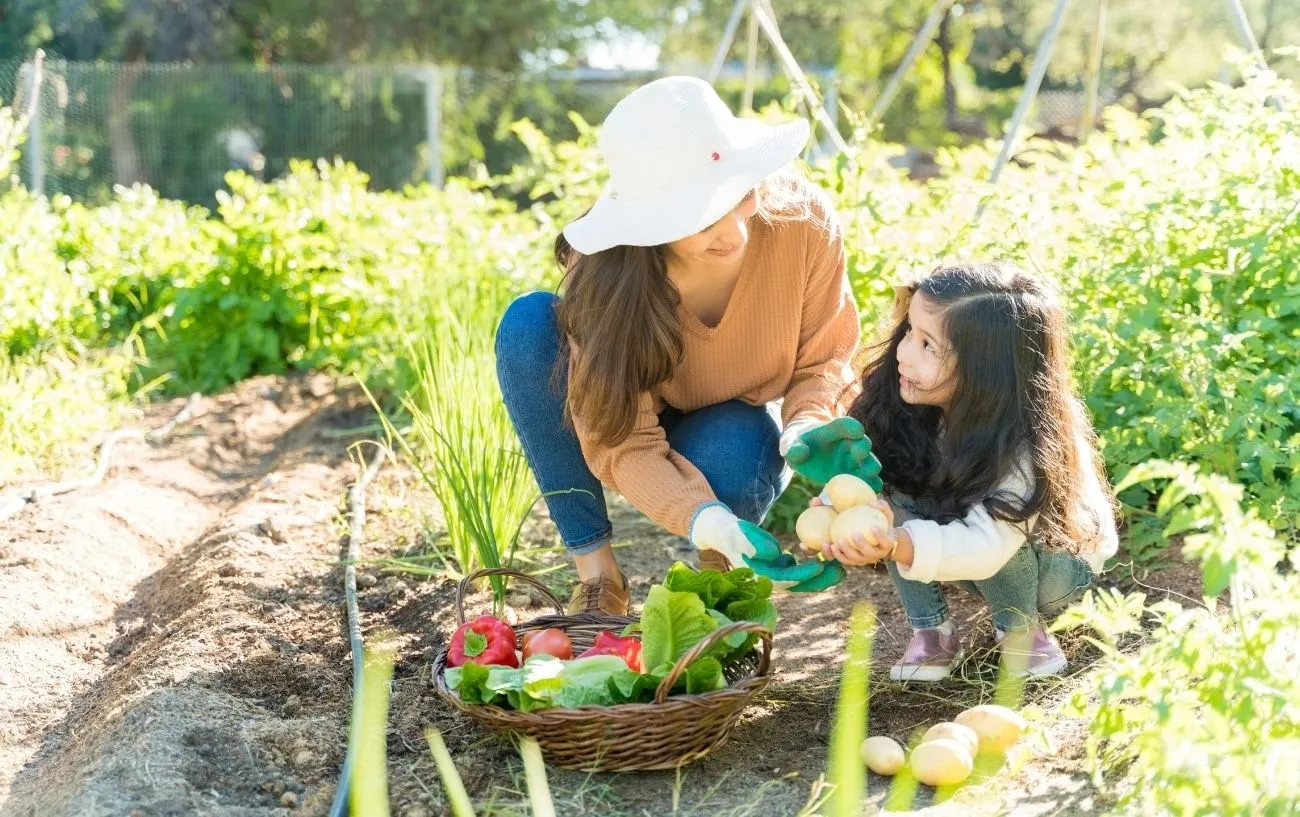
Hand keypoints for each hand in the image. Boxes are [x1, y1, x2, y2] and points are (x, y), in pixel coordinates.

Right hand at [689, 503, 845, 590]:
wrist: (723, 532)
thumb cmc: (731, 532)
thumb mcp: (741, 536)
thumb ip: (756, 545)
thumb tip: (775, 554)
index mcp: (761, 576)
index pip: (786, 579)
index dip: (804, 574)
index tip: (820, 565)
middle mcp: (769, 579)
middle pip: (800, 584)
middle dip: (821, 580)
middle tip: (841, 571)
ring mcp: (775, 574)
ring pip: (803, 579)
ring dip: (822, 575)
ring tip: (841, 567)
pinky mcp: (779, 566)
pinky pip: (800, 569)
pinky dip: (814, 566)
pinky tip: (829, 557)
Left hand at [783, 417, 883, 489]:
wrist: (804, 452)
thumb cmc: (798, 443)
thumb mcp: (790, 443)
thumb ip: (793, 447)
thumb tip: (801, 453)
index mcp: (833, 431)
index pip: (845, 425)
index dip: (851, 427)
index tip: (857, 431)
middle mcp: (848, 443)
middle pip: (861, 443)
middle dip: (863, 448)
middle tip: (861, 455)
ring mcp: (853, 460)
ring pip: (868, 461)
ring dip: (871, 467)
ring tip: (871, 474)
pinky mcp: (854, 475)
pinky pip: (867, 480)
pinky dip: (871, 485)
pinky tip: (872, 491)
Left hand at [826, 499, 895, 565]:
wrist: (876, 539)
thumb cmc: (881, 523)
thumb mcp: (885, 515)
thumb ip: (882, 507)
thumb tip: (873, 503)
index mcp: (886, 544)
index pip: (886, 542)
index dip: (881, 537)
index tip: (874, 527)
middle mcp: (877, 555)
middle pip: (869, 553)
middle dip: (862, 545)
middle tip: (854, 534)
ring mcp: (865, 560)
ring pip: (856, 559)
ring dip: (847, 551)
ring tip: (839, 540)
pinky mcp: (854, 561)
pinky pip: (845, 560)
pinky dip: (838, 555)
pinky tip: (830, 546)